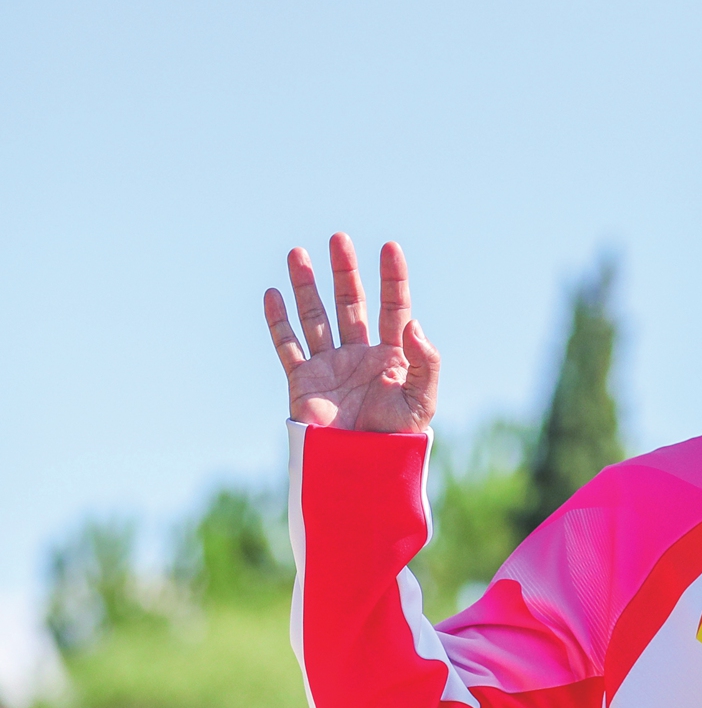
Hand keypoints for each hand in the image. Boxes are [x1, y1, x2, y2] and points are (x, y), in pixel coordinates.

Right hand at [263, 233, 439, 432]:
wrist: (362, 469)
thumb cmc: (397, 439)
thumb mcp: (422, 400)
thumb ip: (425, 362)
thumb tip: (415, 325)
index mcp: (393, 356)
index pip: (394, 308)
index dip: (392, 278)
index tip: (390, 247)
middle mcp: (360, 354)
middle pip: (351, 303)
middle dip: (345, 271)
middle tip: (338, 239)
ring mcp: (330, 366)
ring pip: (315, 317)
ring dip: (306, 286)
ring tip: (298, 253)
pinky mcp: (303, 381)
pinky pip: (287, 345)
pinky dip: (278, 321)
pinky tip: (272, 294)